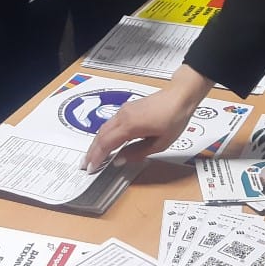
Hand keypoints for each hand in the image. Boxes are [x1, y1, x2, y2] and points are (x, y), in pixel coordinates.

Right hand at [81, 70, 208, 170]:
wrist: (180, 96)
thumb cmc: (173, 119)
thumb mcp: (159, 143)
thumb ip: (138, 152)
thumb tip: (119, 160)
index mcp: (130, 125)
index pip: (107, 143)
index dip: (97, 157)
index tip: (91, 169)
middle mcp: (123, 116)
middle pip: (101, 135)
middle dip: (92, 151)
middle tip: (85, 165)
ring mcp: (124, 111)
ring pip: (104, 128)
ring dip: (96, 143)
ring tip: (91, 156)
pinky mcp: (127, 109)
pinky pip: (110, 123)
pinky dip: (103, 135)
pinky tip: (104, 142)